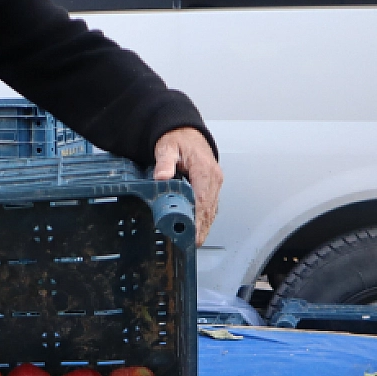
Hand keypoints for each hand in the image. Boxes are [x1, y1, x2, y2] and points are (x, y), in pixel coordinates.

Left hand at [153, 127, 221, 244]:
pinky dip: (205, 218)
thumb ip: (164, 162)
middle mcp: (213, 177)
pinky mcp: (212, 185)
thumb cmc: (178, 139)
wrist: (186, 131)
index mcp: (204, 170)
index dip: (199, 219)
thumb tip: (162, 176)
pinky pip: (210, 204)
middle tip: (193, 244)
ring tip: (195, 241)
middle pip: (209, 208)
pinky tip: (199, 229)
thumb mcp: (167, 147)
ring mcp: (214, 182)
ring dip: (204, 226)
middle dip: (202, 228)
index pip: (203, 199)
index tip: (194, 233)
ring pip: (212, 209)